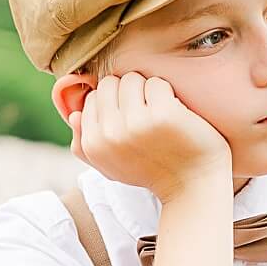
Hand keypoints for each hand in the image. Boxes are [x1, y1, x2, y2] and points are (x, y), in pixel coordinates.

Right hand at [69, 72, 230, 201]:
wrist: (192, 186)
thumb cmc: (151, 171)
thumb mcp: (109, 166)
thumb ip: (84, 144)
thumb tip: (74, 115)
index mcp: (93, 145)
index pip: (92, 98)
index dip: (111, 103)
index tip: (129, 120)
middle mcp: (111, 134)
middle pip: (110, 83)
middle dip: (127, 92)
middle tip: (144, 113)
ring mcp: (137, 123)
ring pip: (132, 79)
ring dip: (147, 91)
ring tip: (158, 114)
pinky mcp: (164, 114)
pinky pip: (156, 83)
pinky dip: (167, 93)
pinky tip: (174, 114)